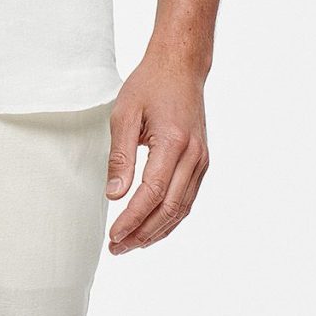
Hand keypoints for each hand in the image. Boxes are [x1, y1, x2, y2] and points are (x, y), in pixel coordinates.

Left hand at [105, 50, 209, 253]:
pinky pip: (187, 199)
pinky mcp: (201, 162)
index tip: (113, 234)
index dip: (133, 218)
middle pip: (170, 208)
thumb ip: (119, 156)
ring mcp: (202, 160)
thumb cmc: (150, 86)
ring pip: (182, 209)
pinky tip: (151, 228)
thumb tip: (114, 195)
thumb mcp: (124, 115)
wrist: (181, 68)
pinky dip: (169, 218)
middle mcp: (194, 156)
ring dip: (157, 231)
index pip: (153, 193)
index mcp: (174, 142)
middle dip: (143, 233)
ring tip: (131, 245)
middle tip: (118, 248)